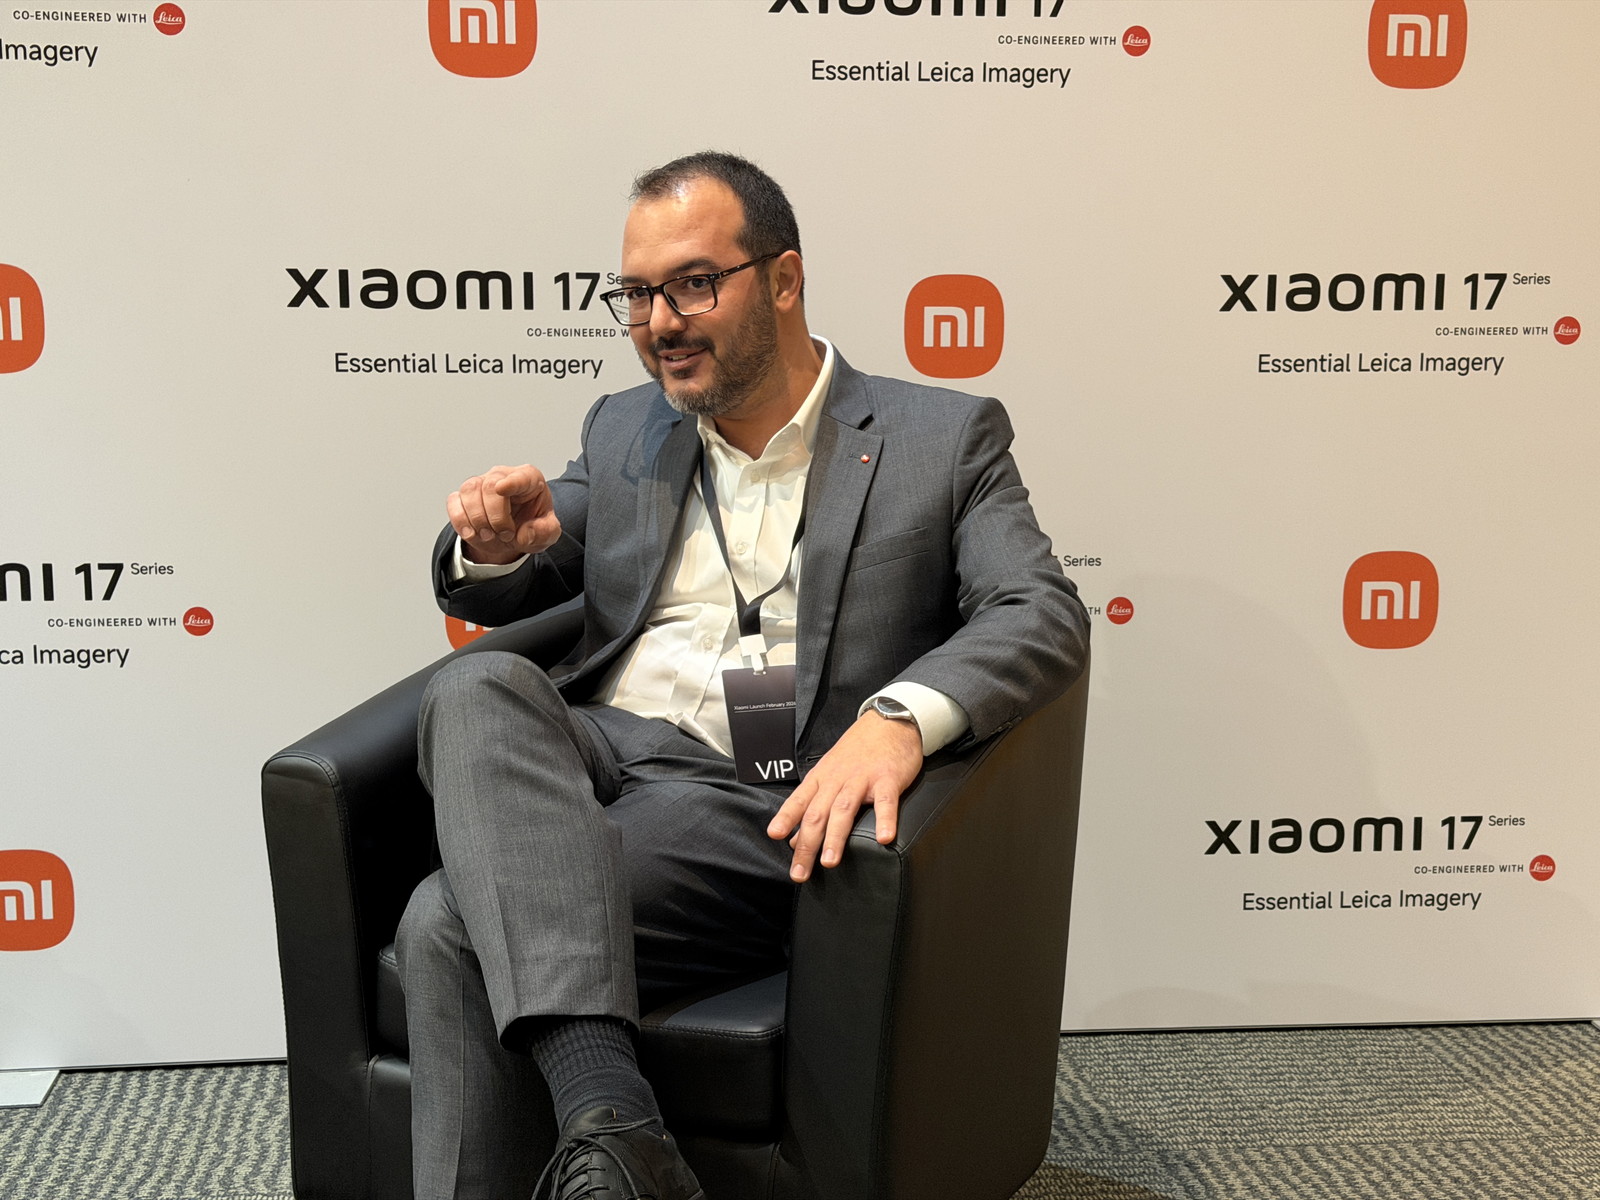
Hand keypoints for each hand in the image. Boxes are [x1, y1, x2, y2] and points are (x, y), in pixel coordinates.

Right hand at [447, 464, 561, 564]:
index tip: (502, 489)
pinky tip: (471, 533)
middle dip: (495, 516)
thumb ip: (545, 532)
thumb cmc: (531, 525)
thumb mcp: (548, 533)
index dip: (511, 482)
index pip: (521, 476)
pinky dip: (460, 521)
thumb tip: (526, 533)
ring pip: (469, 491)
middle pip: (489, 486)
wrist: (511, 536)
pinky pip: (454, 502)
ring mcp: (480, 484)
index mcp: (529, 479)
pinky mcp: (463, 497)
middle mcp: (502, 477)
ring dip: (477, 519)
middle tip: (505, 535)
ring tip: (488, 536)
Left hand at [767, 711, 922, 881]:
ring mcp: (862, 778)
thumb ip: (813, 805)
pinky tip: (884, 839)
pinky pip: (885, 801)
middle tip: (800, 873)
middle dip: (806, 845)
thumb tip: (794, 839)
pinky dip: (885, 820)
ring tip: (829, 861)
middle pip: (817, 813)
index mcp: (821, 778)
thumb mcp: (830, 773)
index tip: (774, 836)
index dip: (786, 818)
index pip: (799, 800)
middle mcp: (837, 779)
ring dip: (835, 836)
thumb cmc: (858, 751)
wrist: (888, 721)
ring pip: (844, 809)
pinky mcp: (888, 778)